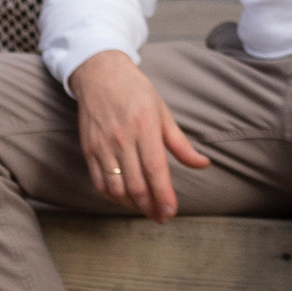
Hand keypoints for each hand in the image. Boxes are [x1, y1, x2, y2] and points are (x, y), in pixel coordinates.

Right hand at [70, 49, 209, 219]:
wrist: (99, 73)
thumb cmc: (135, 91)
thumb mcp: (163, 112)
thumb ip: (181, 144)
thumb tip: (203, 164)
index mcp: (145, 127)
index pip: (155, 170)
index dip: (164, 196)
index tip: (171, 212)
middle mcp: (122, 139)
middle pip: (136, 185)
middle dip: (150, 207)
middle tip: (161, 217)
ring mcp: (102, 146)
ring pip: (116, 189)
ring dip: (132, 205)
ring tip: (146, 209)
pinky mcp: (89, 149)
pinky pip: (99, 182)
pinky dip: (112, 196)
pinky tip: (125, 198)